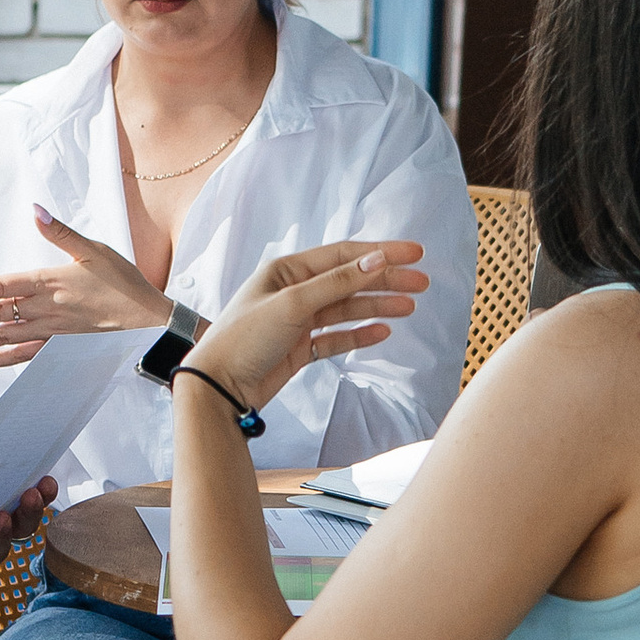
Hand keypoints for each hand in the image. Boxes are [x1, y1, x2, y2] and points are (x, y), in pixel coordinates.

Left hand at [0, 206, 165, 365]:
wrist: (151, 324)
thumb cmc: (124, 284)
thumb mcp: (95, 250)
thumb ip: (60, 232)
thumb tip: (36, 209)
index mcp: (48, 281)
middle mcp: (44, 309)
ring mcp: (50, 334)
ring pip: (0, 339)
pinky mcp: (59, 352)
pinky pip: (20, 358)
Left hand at [183, 241, 428, 416]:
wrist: (218, 386)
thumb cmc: (244, 337)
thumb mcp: (293, 303)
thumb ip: (338, 282)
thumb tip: (377, 259)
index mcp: (287, 270)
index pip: (343, 255)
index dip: (381, 252)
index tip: (415, 253)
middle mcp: (293, 291)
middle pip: (349, 281)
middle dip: (386, 281)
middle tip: (421, 283)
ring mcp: (297, 321)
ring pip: (346, 310)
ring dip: (377, 307)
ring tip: (409, 308)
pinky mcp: (298, 349)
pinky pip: (336, 338)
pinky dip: (358, 335)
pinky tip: (382, 332)